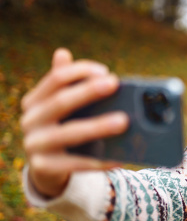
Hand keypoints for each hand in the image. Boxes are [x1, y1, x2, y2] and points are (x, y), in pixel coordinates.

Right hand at [21, 48, 128, 196]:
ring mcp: (35, 145)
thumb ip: (63, 82)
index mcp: (34, 101)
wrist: (46, 168)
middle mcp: (30, 121)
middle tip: (114, 83)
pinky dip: (100, 160)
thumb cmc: (60, 127)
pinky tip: (119, 157)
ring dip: (98, 126)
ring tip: (124, 121)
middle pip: (61, 102)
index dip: (80, 71)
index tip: (106, 71)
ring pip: (70, 133)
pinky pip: (77, 163)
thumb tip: (62, 52)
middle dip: (88, 91)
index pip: (56, 78)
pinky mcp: (45, 168)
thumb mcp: (59, 106)